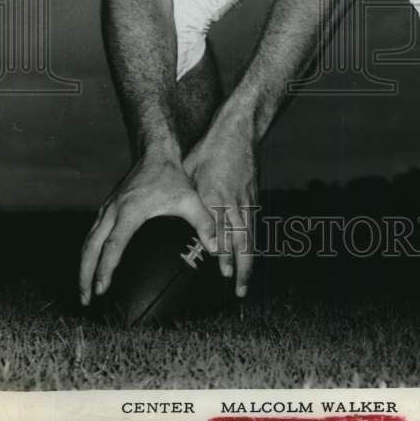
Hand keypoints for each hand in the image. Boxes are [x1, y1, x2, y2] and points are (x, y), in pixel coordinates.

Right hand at [79, 153, 217, 305]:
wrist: (155, 152)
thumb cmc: (172, 176)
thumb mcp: (190, 199)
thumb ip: (204, 223)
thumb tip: (217, 248)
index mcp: (130, 211)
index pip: (113, 245)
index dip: (105, 268)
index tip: (102, 289)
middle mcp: (113, 210)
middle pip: (90, 247)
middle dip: (85, 275)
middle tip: (86, 300)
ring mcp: (106, 208)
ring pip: (87, 241)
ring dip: (83, 266)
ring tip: (84, 291)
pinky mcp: (106, 207)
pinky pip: (91, 234)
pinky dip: (88, 253)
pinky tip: (91, 267)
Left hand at [187, 114, 258, 298]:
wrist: (238, 129)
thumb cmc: (208, 149)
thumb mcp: (189, 170)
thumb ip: (183, 197)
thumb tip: (165, 216)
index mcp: (213, 194)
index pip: (220, 230)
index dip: (223, 252)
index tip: (224, 273)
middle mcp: (232, 201)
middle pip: (240, 239)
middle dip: (241, 268)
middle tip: (238, 291)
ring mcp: (246, 199)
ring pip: (250, 236)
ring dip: (249, 263)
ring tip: (244, 285)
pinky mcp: (253, 196)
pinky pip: (254, 226)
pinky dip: (253, 246)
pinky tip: (250, 260)